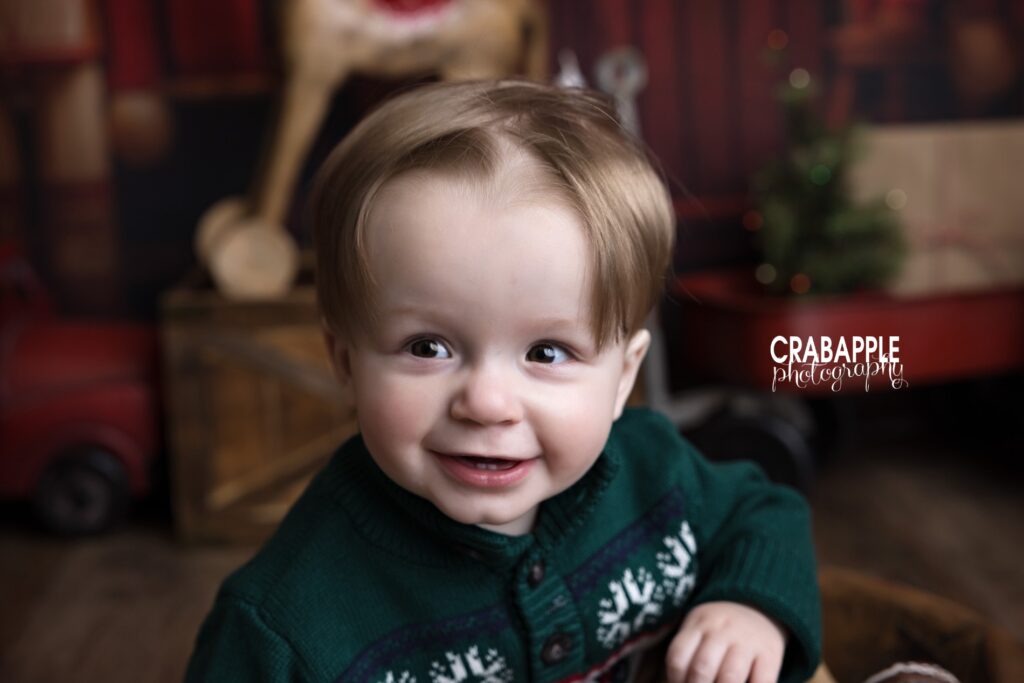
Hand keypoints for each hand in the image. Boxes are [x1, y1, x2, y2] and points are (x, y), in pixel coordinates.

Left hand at [664, 601, 786, 682]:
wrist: (760, 606)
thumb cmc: (719, 629)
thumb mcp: (698, 628)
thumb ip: (685, 654)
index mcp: (699, 623)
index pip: (678, 657)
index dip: (675, 680)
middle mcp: (722, 630)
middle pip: (702, 668)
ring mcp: (747, 642)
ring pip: (729, 678)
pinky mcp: (770, 655)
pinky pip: (761, 682)